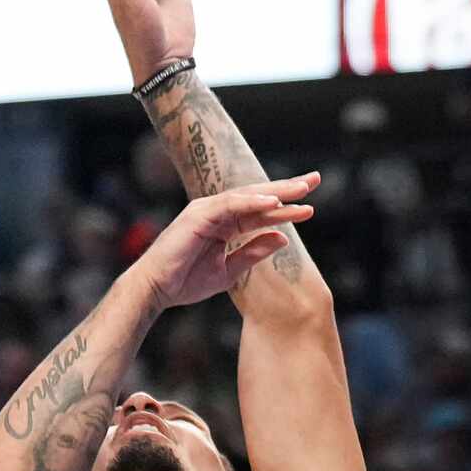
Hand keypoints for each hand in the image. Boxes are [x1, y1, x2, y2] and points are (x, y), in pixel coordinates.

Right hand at [137, 178, 318, 309]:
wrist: (155, 289)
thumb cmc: (184, 281)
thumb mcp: (228, 270)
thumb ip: (253, 253)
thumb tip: (283, 238)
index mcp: (222, 225)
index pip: (259, 212)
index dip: (285, 208)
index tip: (310, 208)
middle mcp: (215, 213)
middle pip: (257, 197)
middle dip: (286, 189)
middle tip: (315, 181)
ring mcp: (205, 211)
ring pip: (247, 197)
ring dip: (275, 193)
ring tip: (301, 190)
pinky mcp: (198, 216)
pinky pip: (230, 205)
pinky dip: (252, 202)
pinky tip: (273, 202)